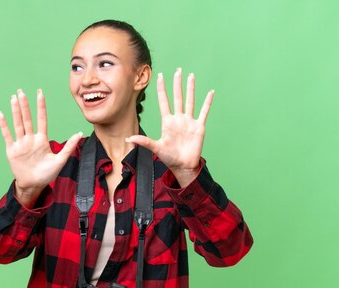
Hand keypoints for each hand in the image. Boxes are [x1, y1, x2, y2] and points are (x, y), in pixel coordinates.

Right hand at [0, 89, 81, 204]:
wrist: (34, 185)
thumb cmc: (47, 174)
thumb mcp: (60, 160)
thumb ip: (69, 147)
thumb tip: (79, 134)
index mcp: (42, 140)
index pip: (42, 119)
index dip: (41, 106)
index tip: (40, 93)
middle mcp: (30, 139)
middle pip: (27, 119)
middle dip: (25, 105)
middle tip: (21, 91)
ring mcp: (21, 144)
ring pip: (18, 124)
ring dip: (15, 111)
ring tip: (13, 98)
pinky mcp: (12, 150)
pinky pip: (7, 135)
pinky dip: (4, 125)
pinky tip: (1, 114)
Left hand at [126, 68, 213, 186]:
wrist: (183, 166)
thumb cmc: (169, 158)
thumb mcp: (155, 148)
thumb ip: (143, 141)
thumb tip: (128, 139)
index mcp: (167, 122)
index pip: (164, 101)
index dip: (162, 89)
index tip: (160, 76)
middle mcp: (178, 119)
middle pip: (177, 97)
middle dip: (177, 84)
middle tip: (178, 70)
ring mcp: (189, 121)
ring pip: (190, 101)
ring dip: (190, 89)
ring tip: (191, 76)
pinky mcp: (199, 126)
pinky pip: (204, 112)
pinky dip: (207, 103)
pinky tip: (210, 93)